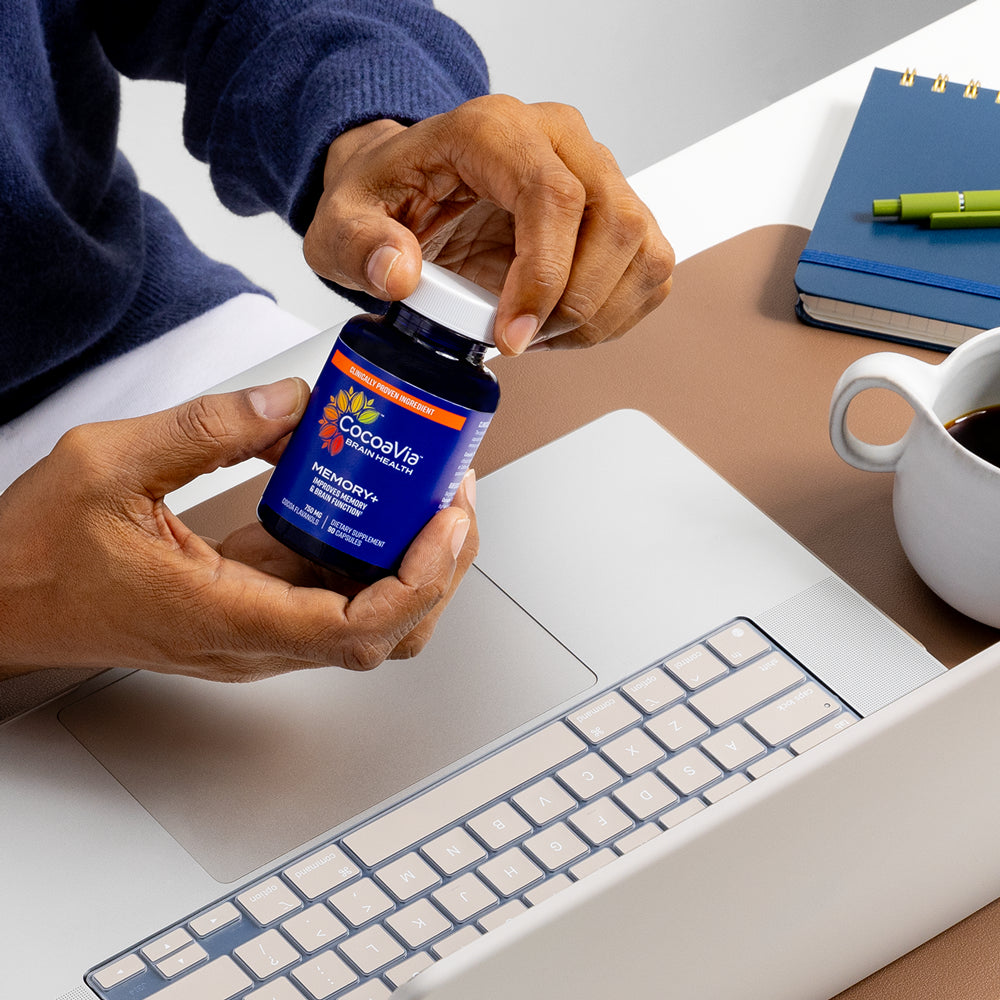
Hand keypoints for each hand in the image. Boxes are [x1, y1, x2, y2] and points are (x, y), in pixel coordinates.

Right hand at [0, 380, 476, 680]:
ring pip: (366, 619)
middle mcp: (252, 639)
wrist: (2, 601)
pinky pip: (329, 594)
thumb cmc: (38, 554)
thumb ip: (207, 428)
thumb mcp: (109, 464)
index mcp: (224, 616)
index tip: (445, 524)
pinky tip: (370, 499)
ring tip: (429, 496)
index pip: (355, 628)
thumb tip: (291, 404)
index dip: (420, 581)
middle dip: (437, 571)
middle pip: (384, 632)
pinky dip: (366, 554)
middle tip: (455, 500)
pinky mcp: (250, 612)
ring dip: (411, 564)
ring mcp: (255, 631)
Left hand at [302, 95, 673, 353]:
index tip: (511, 335)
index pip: (554, 197)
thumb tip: (398, 273)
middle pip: (616, 223)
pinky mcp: (616, 211)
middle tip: (521, 340)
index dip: (543, 277)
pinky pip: (649, 269)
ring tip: (538, 334)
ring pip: (644, 249)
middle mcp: (560, 140)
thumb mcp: (343, 222)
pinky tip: (563, 326)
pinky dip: (614, 314)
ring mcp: (597, 173)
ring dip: (599, 314)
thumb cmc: (389, 198)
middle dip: (574, 305)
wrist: (411, 187)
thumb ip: (360, 245)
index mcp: (496, 130)